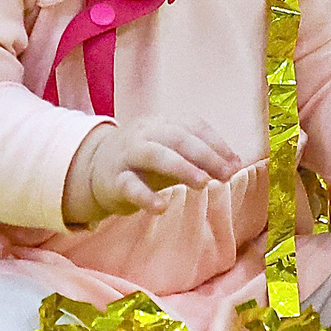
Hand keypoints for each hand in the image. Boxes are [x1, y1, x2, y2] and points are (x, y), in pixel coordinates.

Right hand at [62, 118, 244, 222]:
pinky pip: (130, 186)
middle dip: (205, 155)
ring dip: (182, 167)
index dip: (215, 142)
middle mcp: (144, 133)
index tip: (235, 162)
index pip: (192, 125)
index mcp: (161, 123)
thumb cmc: (144, 161)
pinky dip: (146, 196)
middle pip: (176, 137)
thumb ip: (199, 158)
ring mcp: (127, 155)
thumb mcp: (171, 153)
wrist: (95, 169)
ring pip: (154, 155)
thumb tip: (235, 164)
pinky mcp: (114, 180)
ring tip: (204, 183)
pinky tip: (162, 207)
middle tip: (227, 174)